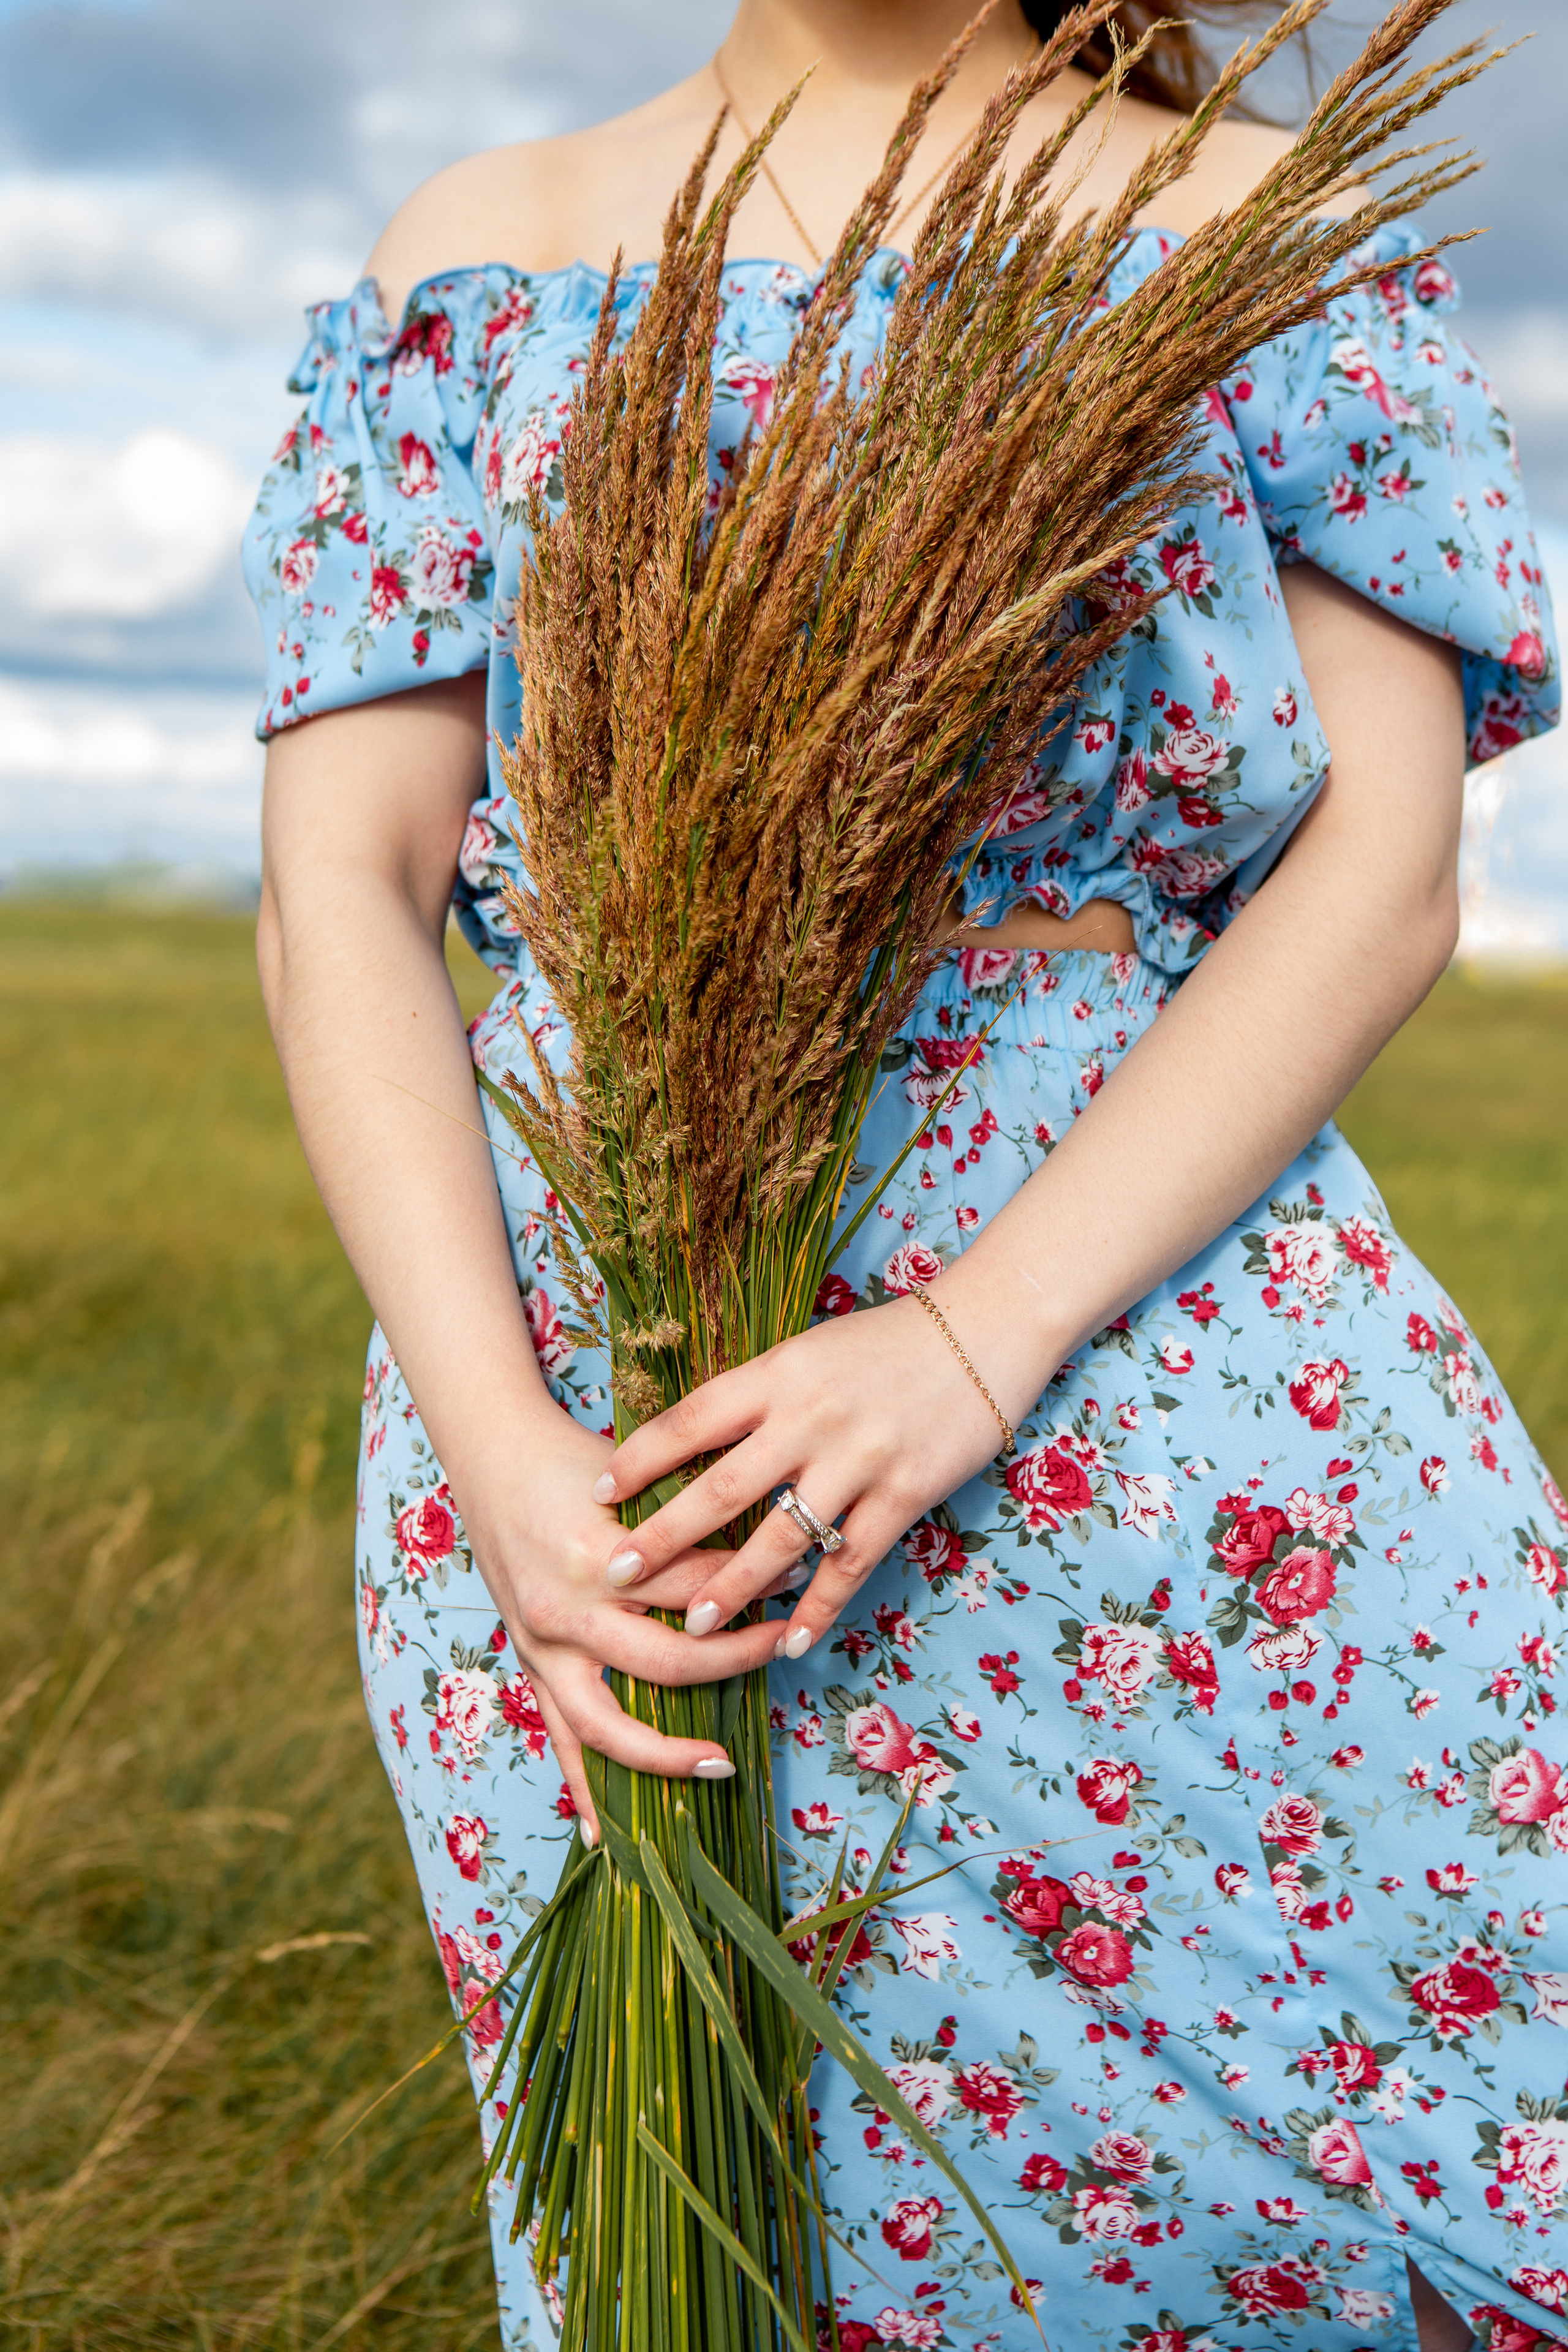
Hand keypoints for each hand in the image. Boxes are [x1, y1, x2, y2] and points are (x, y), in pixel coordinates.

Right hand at [453, 1404, 782, 1840]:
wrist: (494, 1455)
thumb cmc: (573, 1459)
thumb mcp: (638, 1473)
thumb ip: (690, 1516)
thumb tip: (765, 1549)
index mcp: (597, 1555)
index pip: (694, 1586)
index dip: (753, 1583)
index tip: (800, 1579)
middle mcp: (567, 1611)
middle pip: (667, 1660)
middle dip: (734, 1660)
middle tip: (786, 1645)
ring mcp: (542, 1647)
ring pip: (609, 1725)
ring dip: (668, 1754)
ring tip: (722, 1766)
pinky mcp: (529, 1666)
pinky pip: (559, 1743)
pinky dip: (583, 1793)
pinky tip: (607, 1840)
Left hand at [591, 1274, 1054, 1661]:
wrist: (982, 1333)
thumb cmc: (888, 1343)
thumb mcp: (809, 1353)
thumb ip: (760, 1396)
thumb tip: (697, 1444)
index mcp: (779, 1373)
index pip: (691, 1420)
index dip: (639, 1459)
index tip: (596, 1493)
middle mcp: (810, 1417)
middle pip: (721, 1488)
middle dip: (662, 1537)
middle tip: (611, 1573)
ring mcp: (858, 1459)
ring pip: (781, 1537)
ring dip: (733, 1587)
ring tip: (692, 1626)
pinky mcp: (904, 1493)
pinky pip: (851, 1563)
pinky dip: (819, 1606)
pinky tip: (791, 1641)